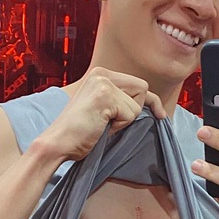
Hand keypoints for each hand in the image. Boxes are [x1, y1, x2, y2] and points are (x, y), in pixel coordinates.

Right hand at [43, 67, 165, 161]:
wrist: (58, 143)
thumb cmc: (79, 133)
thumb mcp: (103, 110)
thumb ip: (120, 102)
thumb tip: (150, 105)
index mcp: (100, 75)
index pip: (138, 84)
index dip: (151, 101)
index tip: (160, 114)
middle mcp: (102, 74)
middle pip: (142, 89)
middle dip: (134, 110)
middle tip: (112, 123)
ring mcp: (103, 83)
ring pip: (137, 105)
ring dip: (124, 121)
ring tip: (102, 125)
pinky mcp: (105, 96)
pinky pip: (130, 114)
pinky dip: (119, 126)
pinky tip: (100, 127)